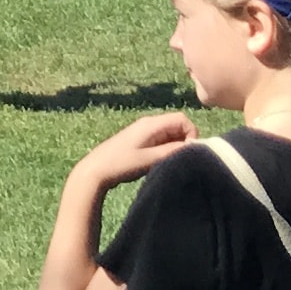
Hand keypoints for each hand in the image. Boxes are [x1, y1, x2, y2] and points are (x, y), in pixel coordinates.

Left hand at [72, 113, 196, 191]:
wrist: (96, 170)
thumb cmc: (121, 164)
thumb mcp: (150, 159)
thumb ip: (172, 151)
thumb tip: (194, 146)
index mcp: (151, 124)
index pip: (182, 119)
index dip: (191, 133)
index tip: (187, 152)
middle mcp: (149, 124)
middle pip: (177, 125)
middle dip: (184, 141)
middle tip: (179, 159)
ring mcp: (144, 132)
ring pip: (170, 134)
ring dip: (174, 147)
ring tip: (168, 162)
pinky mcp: (141, 141)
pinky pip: (161, 140)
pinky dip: (166, 150)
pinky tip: (159, 163)